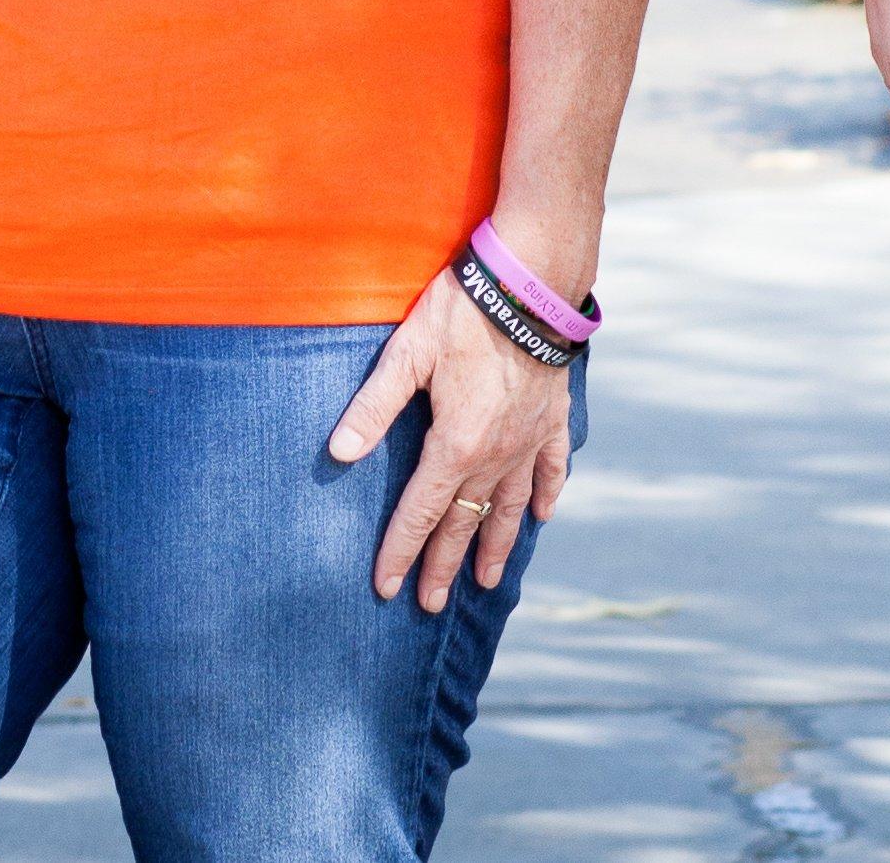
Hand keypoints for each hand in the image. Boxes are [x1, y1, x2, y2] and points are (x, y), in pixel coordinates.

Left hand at [328, 268, 573, 612]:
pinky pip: (550, 470)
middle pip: (464, 522)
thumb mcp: (406, 355)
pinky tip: (540, 518)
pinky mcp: (551, 420)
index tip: (387, 588)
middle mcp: (495, 456)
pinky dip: (544, 496)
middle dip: (444, 565)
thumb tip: (337, 454)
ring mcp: (528, 441)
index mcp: (455, 445)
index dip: (400, 551)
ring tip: (485, 583)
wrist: (532, 286)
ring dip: (494, 546)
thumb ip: (373, 408)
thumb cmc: (462, 313)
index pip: (421, 513)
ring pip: (509, 508)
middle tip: (429, 603)